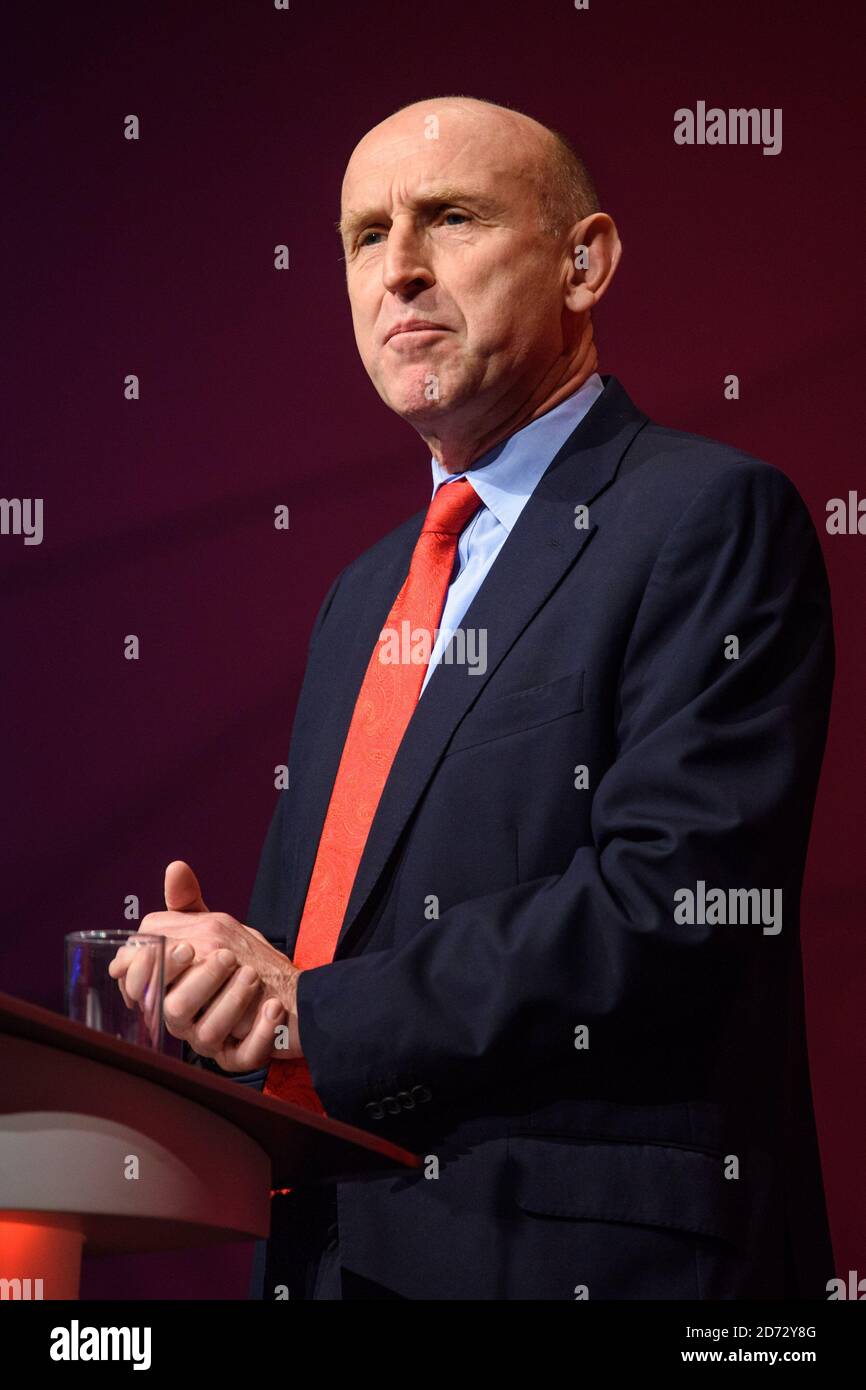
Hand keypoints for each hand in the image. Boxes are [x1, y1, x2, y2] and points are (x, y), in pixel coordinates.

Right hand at [108, 861, 302, 1068]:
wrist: (287, 990)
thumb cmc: (238, 960)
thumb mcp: (213, 927)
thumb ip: (187, 904)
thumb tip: (175, 867)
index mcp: (168, 986)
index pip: (143, 986)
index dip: (156, 970)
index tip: (184, 948)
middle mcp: (183, 1017)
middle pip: (173, 1010)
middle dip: (198, 980)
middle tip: (225, 956)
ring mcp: (210, 1040)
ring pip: (206, 1032)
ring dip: (230, 1000)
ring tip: (253, 976)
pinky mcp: (240, 1057)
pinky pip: (243, 1057)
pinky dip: (259, 1033)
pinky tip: (272, 1009)